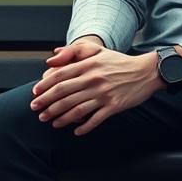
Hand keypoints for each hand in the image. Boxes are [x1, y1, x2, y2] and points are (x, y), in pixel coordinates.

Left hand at [30, 41, 161, 135]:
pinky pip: (94, 119)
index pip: (60, 76)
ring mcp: (104, 94)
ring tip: (51, 122)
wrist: (147, 71)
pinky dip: (83, 127)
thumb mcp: (98, 51)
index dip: (44, 86)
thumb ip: (75, 51)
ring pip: (76, 109)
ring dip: (60, 118)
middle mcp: (94, 79)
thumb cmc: (120, 62)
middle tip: (36, 111)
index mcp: (89, 65)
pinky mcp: (114, 106)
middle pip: (64, 94)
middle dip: (46, 104)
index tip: (35, 94)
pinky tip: (75, 131)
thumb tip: (52, 57)